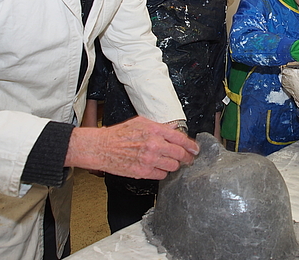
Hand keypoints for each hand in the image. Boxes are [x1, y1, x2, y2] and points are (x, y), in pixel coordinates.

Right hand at [66, 116, 199, 179]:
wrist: (102, 148)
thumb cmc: (119, 134)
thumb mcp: (141, 122)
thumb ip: (160, 126)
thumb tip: (175, 129)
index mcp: (155, 131)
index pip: (180, 139)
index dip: (191, 145)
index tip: (195, 149)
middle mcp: (154, 145)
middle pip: (180, 155)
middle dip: (188, 158)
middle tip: (189, 159)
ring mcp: (149, 160)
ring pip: (173, 166)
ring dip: (174, 165)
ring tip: (170, 162)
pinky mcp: (143, 172)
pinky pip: (161, 175)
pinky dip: (162, 172)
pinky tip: (157, 167)